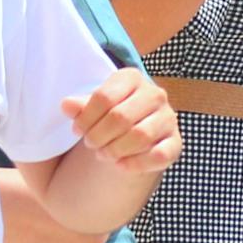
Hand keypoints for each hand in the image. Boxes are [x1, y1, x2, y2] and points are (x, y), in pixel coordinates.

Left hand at [63, 64, 179, 175]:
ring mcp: (168, 118)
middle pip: (121, 117)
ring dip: (115, 150)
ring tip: (103, 154)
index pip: (104, 97)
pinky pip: (160, 155)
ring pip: (140, 135)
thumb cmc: (107, 116)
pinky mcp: (175, 142)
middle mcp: (155, 94)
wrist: (132, 132)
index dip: (85, 118)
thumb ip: (80, 106)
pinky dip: (136, 163)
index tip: (77, 130)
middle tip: (90, 144)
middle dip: (99, 136)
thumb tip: (67, 105)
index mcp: (132, 77)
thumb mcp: (91, 109)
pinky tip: (120, 165)